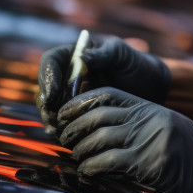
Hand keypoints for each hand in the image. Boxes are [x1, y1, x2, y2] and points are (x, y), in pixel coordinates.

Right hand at [36, 34, 170, 136]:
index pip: (50, 61)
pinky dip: (61, 128)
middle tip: (54, 118)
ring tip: (59, 130)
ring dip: (51, 118)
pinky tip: (66, 137)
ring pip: (50, 106)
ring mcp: (69, 93)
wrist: (146, 85)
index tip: (52, 95)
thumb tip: (82, 57)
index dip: (48, 77)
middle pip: (45, 87)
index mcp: (73, 54)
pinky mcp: (76, 111)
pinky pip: (61, 120)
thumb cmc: (134, 64)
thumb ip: (103, 54)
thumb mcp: (120, 54)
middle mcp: (66, 74)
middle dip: (47, 103)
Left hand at [58, 87, 192, 192]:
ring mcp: (147, 139)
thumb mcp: (167, 127)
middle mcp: (147, 118)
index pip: (105, 95)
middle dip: (74, 128)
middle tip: (64, 139)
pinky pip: (107, 161)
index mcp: (150, 107)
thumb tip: (103, 129)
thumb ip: (139, 123)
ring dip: (80, 150)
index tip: (65, 115)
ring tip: (76, 157)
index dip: (79, 103)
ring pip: (97, 138)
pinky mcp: (147, 162)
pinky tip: (87, 171)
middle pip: (96, 115)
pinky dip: (91, 166)